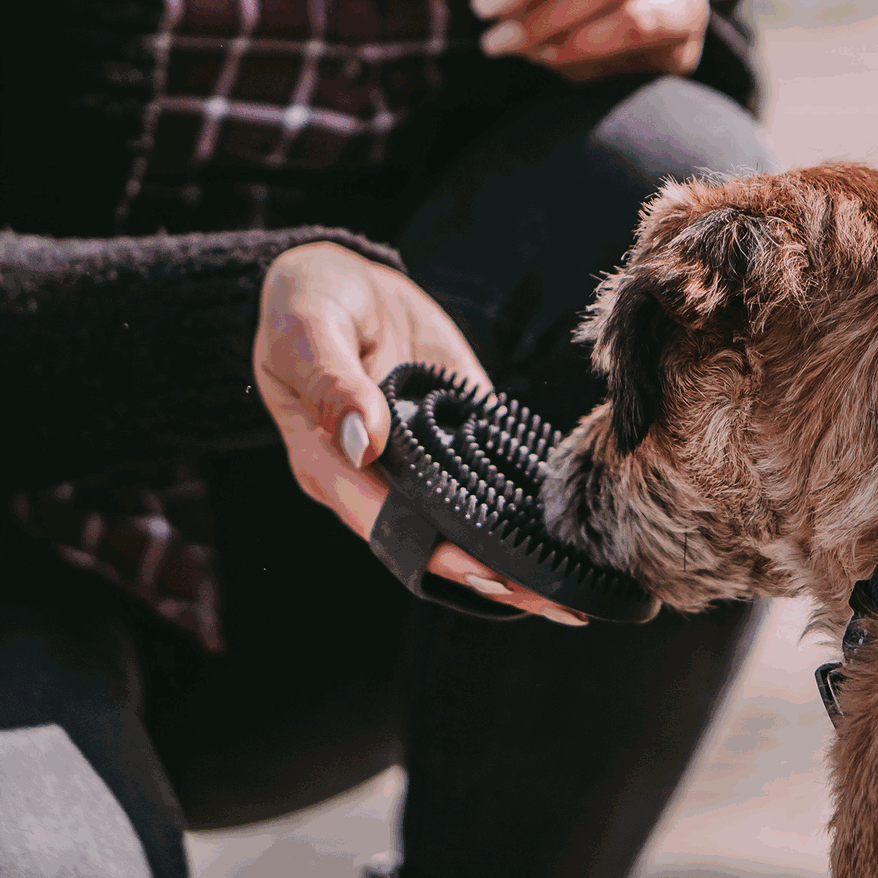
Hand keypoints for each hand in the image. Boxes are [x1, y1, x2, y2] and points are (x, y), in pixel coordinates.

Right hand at [252, 242, 586, 624]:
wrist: (333, 277)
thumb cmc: (306, 303)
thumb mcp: (309, 331)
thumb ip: (333, 383)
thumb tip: (364, 439)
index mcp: (328, 464)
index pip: (391, 527)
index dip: (444, 556)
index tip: (496, 576)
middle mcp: (371, 477)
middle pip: (432, 543)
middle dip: (492, 575)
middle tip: (558, 600)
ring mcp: (413, 461)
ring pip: (462, 524)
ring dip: (511, 554)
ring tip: (570, 583)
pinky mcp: (447, 436)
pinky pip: (483, 479)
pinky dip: (518, 505)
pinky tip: (563, 523)